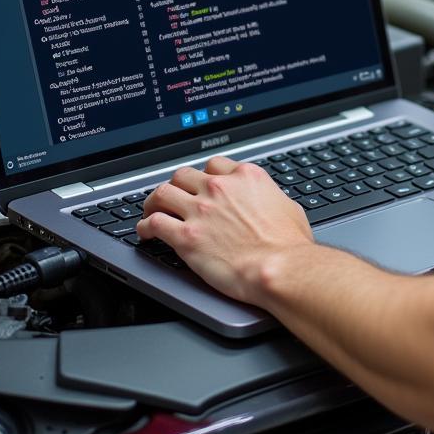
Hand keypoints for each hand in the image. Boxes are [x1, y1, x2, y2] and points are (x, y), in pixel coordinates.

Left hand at [137, 157, 314, 303]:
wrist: (280, 268)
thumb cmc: (289, 244)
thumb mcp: (287, 207)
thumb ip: (269, 198)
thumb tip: (268, 204)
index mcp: (245, 177)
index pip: (214, 165)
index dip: (203, 176)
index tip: (200, 186)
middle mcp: (219, 188)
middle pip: (183, 175)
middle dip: (176, 186)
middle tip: (173, 198)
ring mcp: (200, 210)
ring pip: (162, 193)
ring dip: (153, 202)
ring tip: (150, 211)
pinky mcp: (185, 235)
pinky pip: (153, 223)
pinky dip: (144, 226)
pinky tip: (144, 233)